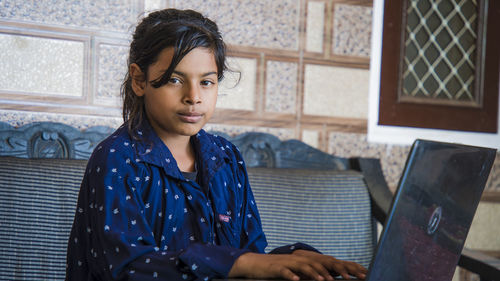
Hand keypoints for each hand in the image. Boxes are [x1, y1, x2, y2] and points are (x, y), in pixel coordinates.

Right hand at [228, 251, 366, 280]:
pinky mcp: (276, 268)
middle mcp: (298, 259)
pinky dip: (291, 276)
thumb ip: (310, 274)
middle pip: (319, 263)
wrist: (254, 264)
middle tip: (348, 278)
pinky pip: (285, 272)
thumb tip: (326, 277)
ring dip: (315, 274)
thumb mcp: (296, 272)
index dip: (342, 267)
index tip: (356, 274)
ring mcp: (287, 262)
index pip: (327, 262)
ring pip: (304, 266)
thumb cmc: (277, 270)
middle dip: (334, 270)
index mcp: (305, 260)